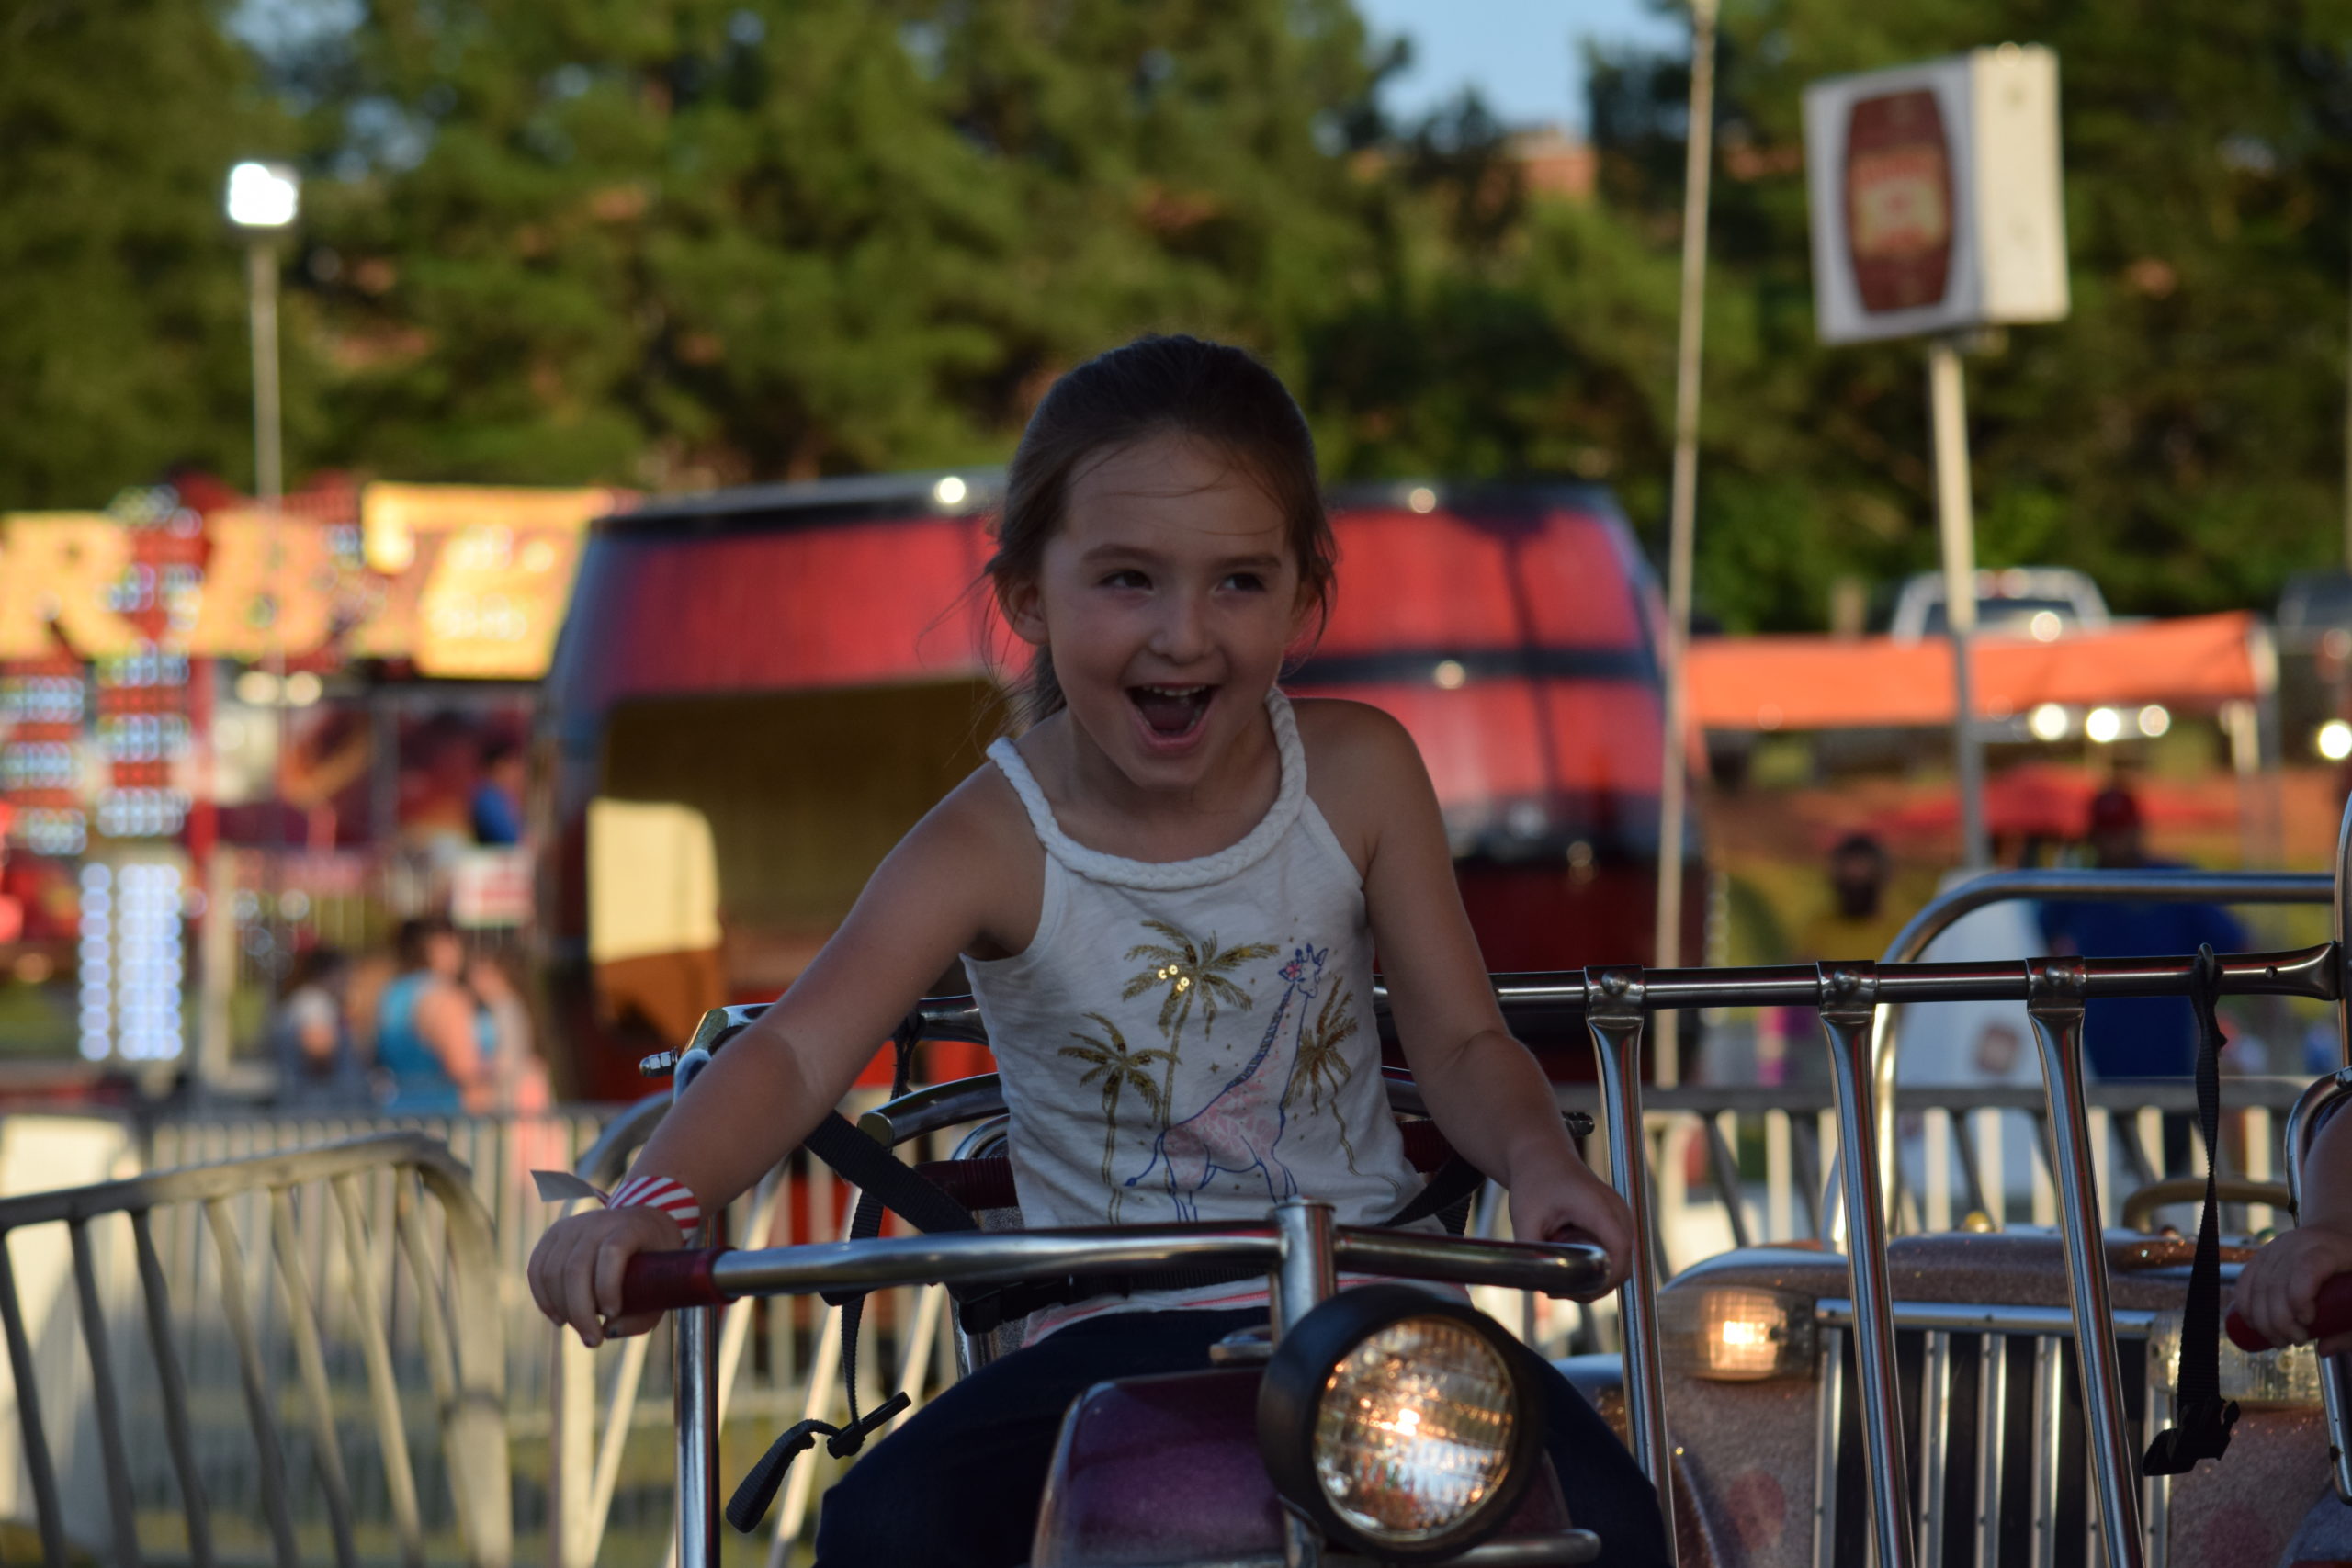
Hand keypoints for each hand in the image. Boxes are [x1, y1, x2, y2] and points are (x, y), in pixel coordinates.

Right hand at [528, 1204, 685, 1347]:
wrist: (643, 1224)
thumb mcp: (662, 1285)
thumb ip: (640, 1315)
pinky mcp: (554, 1234)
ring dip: (563, 1309)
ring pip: (552, 1271)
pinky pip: (536, 1268)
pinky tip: (559, 1319)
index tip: (613, 1315)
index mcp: (630, 1227)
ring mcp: (573, 1225)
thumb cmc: (654, 1262)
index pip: (612, 1252)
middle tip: (593, 1340)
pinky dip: (544, 1298)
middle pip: (576, 1267)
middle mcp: (598, 1221)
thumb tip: (607, 1331)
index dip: (608, 1286)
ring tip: (582, 1328)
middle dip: (580, 1312)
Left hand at [1509, 1162, 1634, 1297]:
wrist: (1543, 1156)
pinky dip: (1598, 1266)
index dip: (1607, 1277)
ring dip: (1597, 1278)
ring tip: (1562, 1284)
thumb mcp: (1525, 1216)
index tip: (1580, 1292)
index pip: (1620, 1249)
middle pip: (1624, 1262)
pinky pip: (1615, 1254)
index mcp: (1599, 1207)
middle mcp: (1618, 1212)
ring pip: (1621, 1262)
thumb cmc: (1535, 1181)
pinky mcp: (1615, 1223)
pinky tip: (1571, 1271)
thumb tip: (1535, 1282)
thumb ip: (1531, 1250)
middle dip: (1597, 1285)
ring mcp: (1620, 1217)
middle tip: (1560, 1292)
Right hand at [2230, 1223, 2351, 1355]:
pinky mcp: (2260, 1255)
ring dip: (2262, 1320)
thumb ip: (2350, 1327)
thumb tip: (2323, 1349)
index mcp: (2325, 1250)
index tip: (2309, 1323)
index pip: (2306, 1270)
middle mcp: (2294, 1245)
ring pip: (2257, 1286)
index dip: (2301, 1299)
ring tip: (2278, 1340)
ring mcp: (2273, 1249)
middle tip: (2296, 1340)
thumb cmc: (2350, 1268)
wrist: (2332, 1234)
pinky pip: (2244, 1281)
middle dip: (2280, 1321)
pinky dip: (2245, 1306)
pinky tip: (2254, 1325)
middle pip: (2276, 1284)